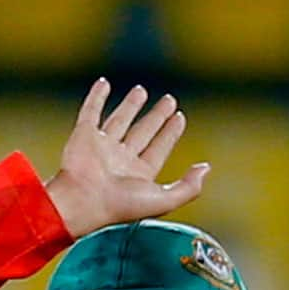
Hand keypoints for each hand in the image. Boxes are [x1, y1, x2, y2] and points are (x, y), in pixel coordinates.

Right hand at [46, 78, 209, 237]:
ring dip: (130, 105)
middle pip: (143, 133)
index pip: (159, 149)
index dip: (170, 134)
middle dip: (156, 117)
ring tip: (141, 90)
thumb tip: (206, 168)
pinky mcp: (83, 135)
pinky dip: (96, 97)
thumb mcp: (163, 200)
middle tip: (169, 100)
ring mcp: (102, 147)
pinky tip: (104, 84)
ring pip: (119, 120)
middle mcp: (121, 160)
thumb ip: (188, 187)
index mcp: (139, 175)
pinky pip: (91, 112)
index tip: (180, 117)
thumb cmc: (120, 205)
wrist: (83, 201)